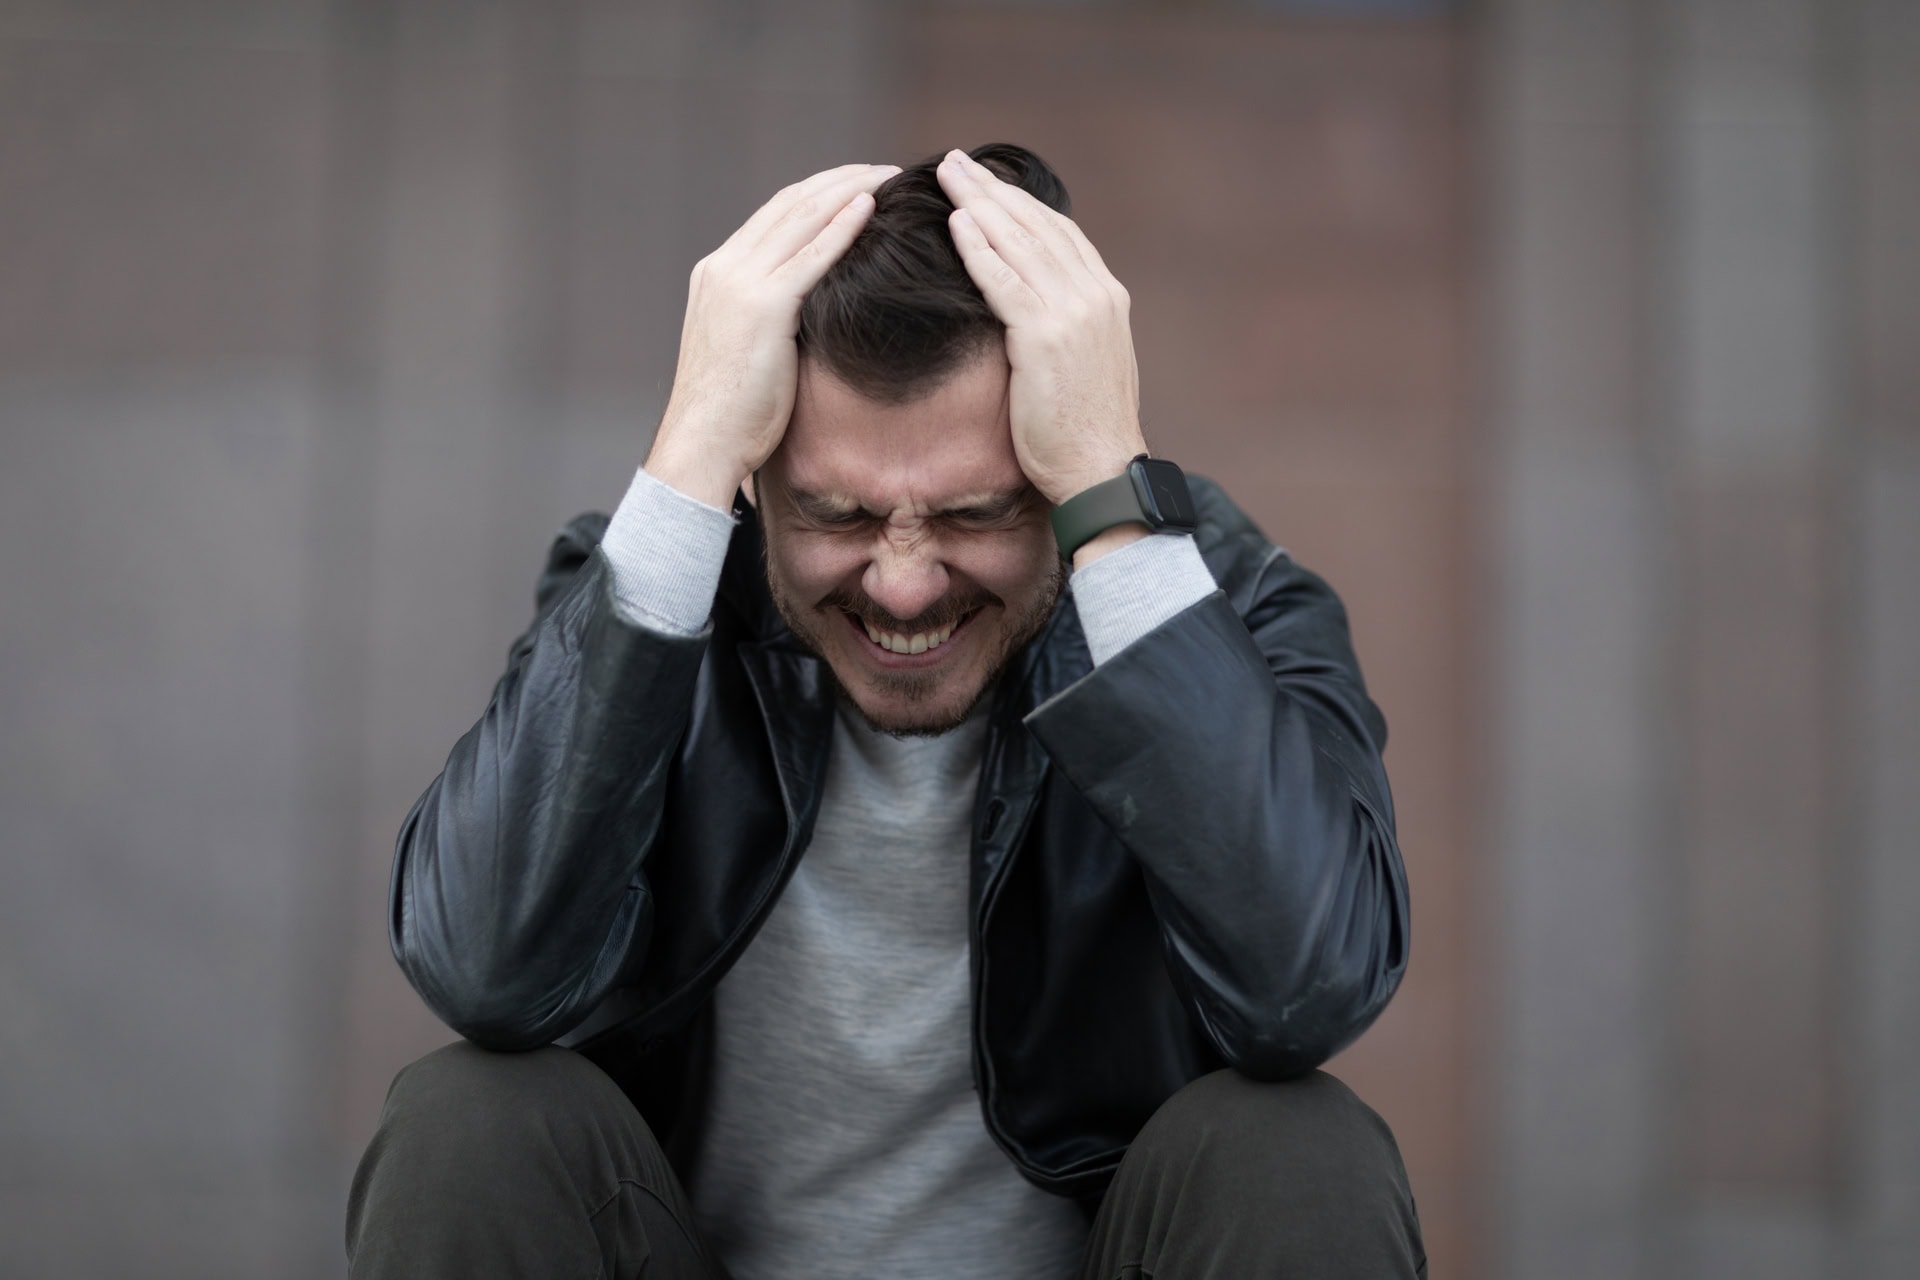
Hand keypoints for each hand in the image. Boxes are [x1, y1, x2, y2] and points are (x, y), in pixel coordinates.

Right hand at [646, 162, 898, 508]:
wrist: (703, 442)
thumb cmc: (733, 412)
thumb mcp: (748, 347)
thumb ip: (773, 315)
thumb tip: (814, 309)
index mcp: (718, 273)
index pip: (775, 214)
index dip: (821, 192)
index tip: (859, 182)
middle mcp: (725, 267)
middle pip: (791, 203)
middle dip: (841, 179)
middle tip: (885, 168)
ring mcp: (740, 283)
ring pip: (802, 217)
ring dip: (850, 190)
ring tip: (889, 177)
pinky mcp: (762, 307)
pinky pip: (811, 256)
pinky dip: (843, 226)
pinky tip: (871, 207)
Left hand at [936, 149, 1146, 508]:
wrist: (1100, 469)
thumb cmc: (1082, 429)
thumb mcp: (1080, 362)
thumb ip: (1063, 323)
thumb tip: (1029, 305)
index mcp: (1105, 297)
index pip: (1058, 233)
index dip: (1019, 203)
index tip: (985, 182)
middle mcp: (1095, 295)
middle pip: (1036, 226)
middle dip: (993, 190)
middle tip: (955, 162)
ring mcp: (1074, 313)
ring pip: (1019, 243)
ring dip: (979, 205)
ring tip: (947, 177)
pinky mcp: (1046, 337)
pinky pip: (1005, 281)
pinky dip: (980, 250)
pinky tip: (956, 225)